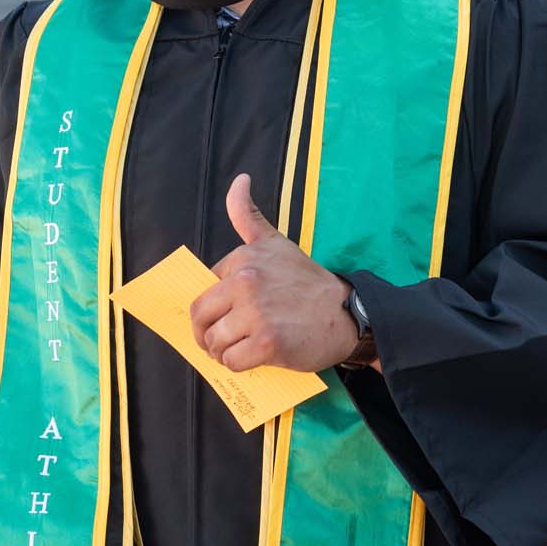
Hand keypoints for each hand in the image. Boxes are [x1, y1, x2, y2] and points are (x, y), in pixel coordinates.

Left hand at [190, 173, 358, 372]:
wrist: (346, 314)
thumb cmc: (307, 282)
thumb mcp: (276, 242)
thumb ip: (247, 214)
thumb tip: (239, 180)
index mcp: (244, 258)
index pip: (205, 290)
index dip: (215, 307)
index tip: (233, 313)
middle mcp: (247, 281)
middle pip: (201, 317)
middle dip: (207, 333)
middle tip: (224, 340)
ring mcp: (256, 313)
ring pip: (214, 341)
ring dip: (222, 352)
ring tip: (241, 349)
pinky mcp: (266, 343)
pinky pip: (232, 362)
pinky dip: (238, 366)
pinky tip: (255, 358)